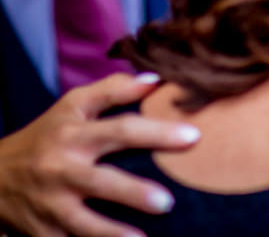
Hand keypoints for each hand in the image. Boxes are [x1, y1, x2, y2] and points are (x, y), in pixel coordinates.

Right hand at [0, 73, 199, 236]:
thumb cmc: (47, 136)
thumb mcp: (72, 106)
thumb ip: (113, 89)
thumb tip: (156, 80)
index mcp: (75, 134)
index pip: (121, 129)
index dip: (157, 133)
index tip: (193, 138)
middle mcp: (62, 169)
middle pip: (101, 181)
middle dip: (134, 193)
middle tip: (168, 202)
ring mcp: (50, 204)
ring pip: (82, 222)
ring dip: (112, 232)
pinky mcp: (42, 232)